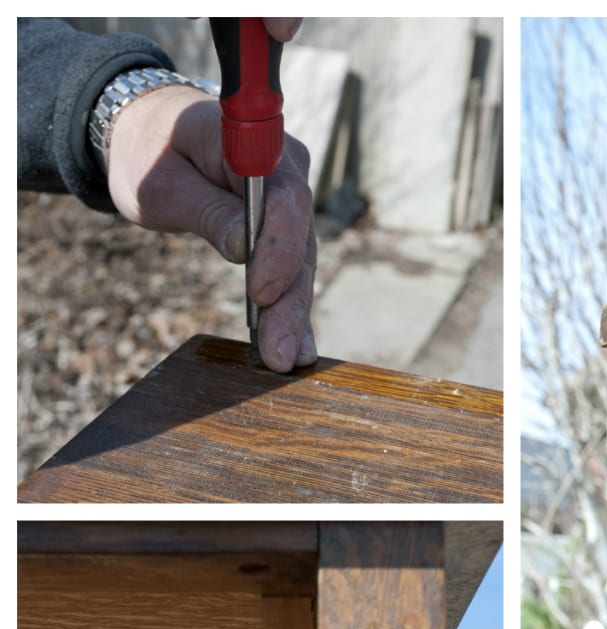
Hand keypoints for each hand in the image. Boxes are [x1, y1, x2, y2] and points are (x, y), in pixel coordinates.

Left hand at [106, 85, 316, 372]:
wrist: (154, 136)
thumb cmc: (151, 153)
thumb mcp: (162, 182)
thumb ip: (206, 210)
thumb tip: (244, 250)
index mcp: (254, 144)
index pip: (284, 197)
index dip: (279, 248)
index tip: (261, 294)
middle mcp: (287, 171)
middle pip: (299, 241)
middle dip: (288, 301)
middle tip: (278, 352)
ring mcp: (291, 203)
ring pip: (301, 264)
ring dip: (293, 315)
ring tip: (286, 358)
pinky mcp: (286, 230)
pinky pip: (292, 271)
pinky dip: (290, 309)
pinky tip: (297, 347)